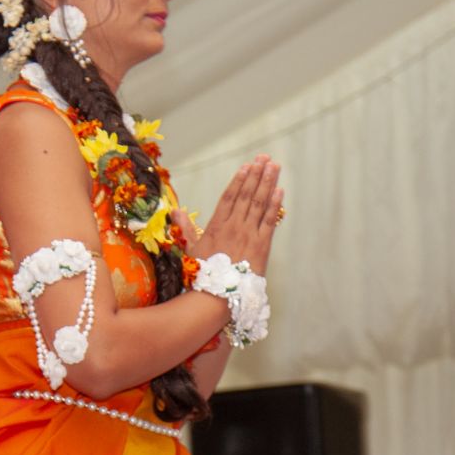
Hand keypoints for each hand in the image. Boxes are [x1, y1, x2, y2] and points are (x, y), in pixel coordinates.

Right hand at [181, 155, 282, 276]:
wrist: (218, 296)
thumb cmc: (202, 274)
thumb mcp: (190, 249)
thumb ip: (186, 228)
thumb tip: (174, 212)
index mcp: (216, 226)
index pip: (229, 197)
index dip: (238, 180)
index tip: (246, 166)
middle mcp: (234, 226)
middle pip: (247, 195)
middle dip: (256, 175)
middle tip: (264, 158)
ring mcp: (249, 234)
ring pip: (260, 203)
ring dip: (268, 183)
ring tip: (273, 166)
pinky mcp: (262, 246)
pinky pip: (269, 221)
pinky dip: (275, 205)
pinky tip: (279, 191)